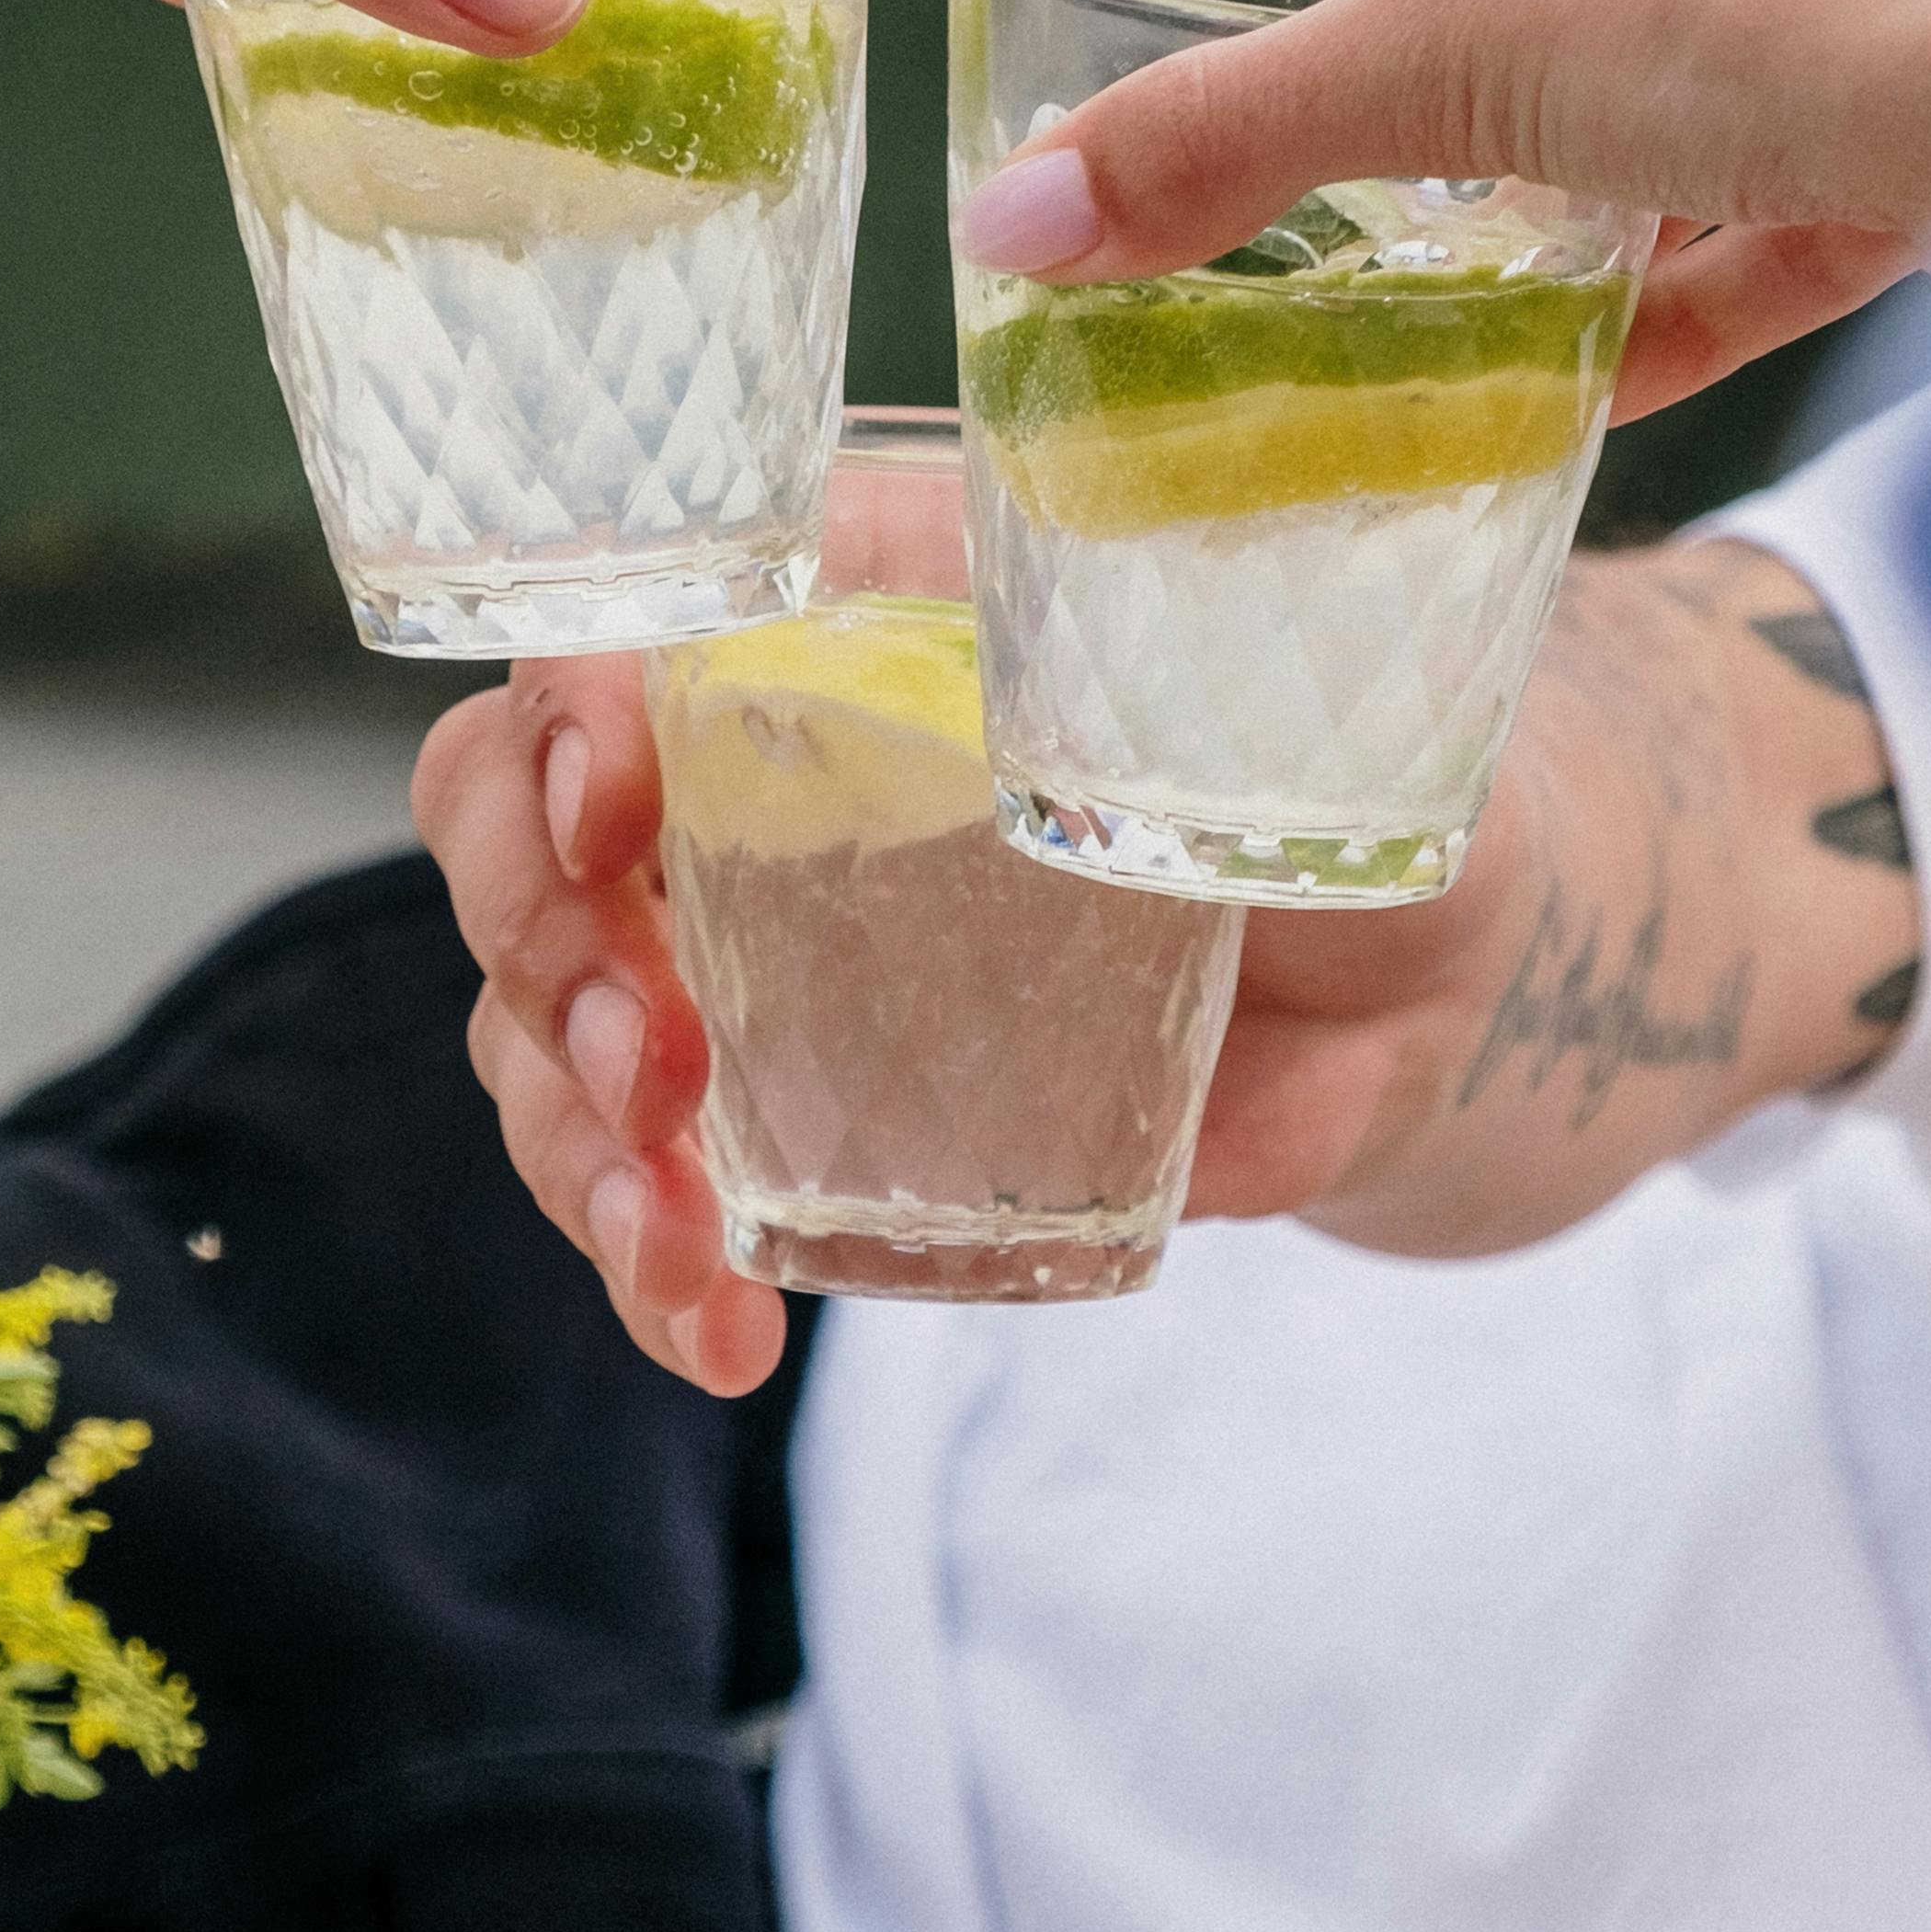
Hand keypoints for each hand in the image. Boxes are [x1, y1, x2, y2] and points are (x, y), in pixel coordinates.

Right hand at [411, 537, 1895, 1386]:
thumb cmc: (1376, 806)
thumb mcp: (1346, 748)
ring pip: (537, 1010)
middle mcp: (762, 747)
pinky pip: (631, 1165)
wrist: (1416, 971)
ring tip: (679, 1240)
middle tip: (653, 1067)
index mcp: (870, 600)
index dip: (579, 697)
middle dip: (540, 947)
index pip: (645, 605)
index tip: (619, 810)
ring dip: (569, 1134)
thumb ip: (1258, 760)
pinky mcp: (773, 1094)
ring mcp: (741, 930)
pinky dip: (640, 1256)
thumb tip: (1170, 824)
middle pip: (514, 808)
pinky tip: (714, 1332)